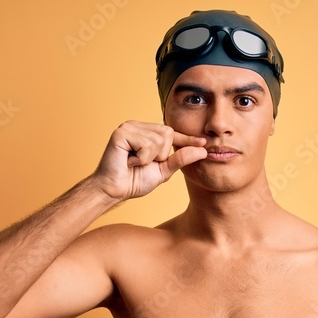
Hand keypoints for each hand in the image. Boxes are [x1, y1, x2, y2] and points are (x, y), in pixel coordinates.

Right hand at [91, 121, 206, 202]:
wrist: (114, 191)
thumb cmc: (134, 181)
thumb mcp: (163, 170)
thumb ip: (180, 159)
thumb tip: (203, 151)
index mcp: (146, 132)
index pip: (171, 132)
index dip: (187, 139)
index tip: (203, 143)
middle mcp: (137, 126)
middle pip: (168, 134)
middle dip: (160, 155)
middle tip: (143, 163)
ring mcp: (128, 127)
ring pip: (158, 140)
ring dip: (150, 158)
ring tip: (134, 162)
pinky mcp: (121, 133)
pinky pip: (146, 144)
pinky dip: (141, 158)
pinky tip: (129, 161)